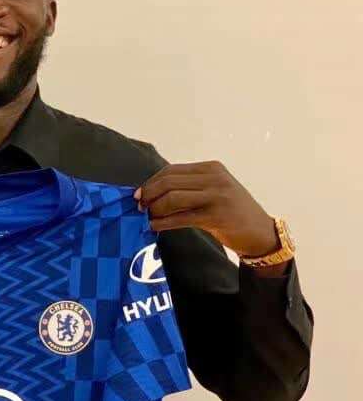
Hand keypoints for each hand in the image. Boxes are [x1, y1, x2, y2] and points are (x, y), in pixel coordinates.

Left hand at [134, 160, 278, 257]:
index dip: (151, 182)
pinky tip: (154, 226)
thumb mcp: (214, 190)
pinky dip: (163, 222)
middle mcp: (214, 178)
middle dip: (149, 194)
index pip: (171, 170)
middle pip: (169, 182)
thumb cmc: (232, 212)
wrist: (261, 233)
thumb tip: (152, 192)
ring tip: (148, 216)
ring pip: (173, 198)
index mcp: (211, 168)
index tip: (139, 194)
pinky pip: (181, 218)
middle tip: (139, 206)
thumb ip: (189, 187)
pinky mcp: (216, 216)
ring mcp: (217, 196)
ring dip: (155, 209)